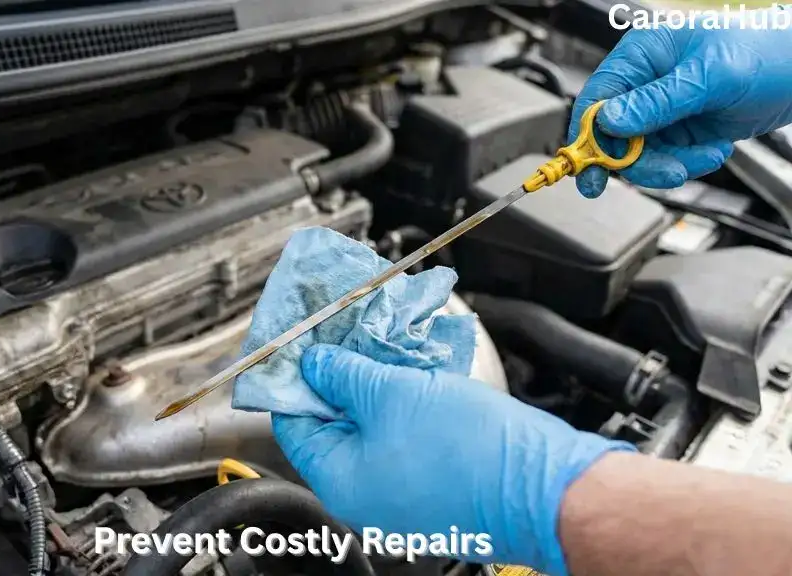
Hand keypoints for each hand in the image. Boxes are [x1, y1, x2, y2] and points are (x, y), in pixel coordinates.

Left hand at [273, 344, 634, 574]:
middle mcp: (365, 492)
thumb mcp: (393, 394)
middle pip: (332, 421)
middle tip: (343, 330)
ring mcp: (400, 488)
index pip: (293, 421)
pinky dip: (401, 399)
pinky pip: (402, 433)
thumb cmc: (472, 451)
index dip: (293, 375)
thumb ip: (344, 374)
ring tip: (380, 341)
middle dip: (338, 371)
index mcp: (340, 480)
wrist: (546, 485)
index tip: (298, 341)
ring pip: (371, 423)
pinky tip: (411, 367)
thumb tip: (314, 363)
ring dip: (373, 381)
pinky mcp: (433, 479)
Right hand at [572, 9, 791, 197]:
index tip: (590, 171)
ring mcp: (662, 108)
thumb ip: (657, 101)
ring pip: (640, 154)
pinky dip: (688, 164)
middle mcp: (646, 82)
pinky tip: (714, 150)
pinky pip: (666, 159)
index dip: (587, 137)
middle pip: (613, 135)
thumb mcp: (711, 77)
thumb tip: (608, 121)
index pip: (596, 98)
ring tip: (706, 156)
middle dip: (639, 160)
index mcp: (643, 54)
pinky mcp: (681, 130)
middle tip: (667, 173)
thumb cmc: (769, 52)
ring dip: (670, 164)